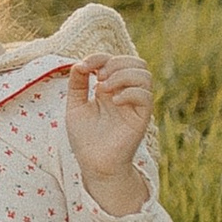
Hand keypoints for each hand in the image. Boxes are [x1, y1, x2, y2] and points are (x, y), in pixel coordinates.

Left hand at [63, 57, 153, 208]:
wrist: (93, 164)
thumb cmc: (85, 138)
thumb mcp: (75, 106)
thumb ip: (77, 83)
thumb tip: (80, 63)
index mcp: (111, 88)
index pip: (116, 60)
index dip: (100, 56)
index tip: (84, 67)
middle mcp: (126, 94)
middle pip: (137, 63)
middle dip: (115, 63)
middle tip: (98, 78)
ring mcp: (135, 105)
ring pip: (145, 75)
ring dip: (122, 75)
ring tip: (103, 89)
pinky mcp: (141, 119)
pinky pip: (146, 97)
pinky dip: (129, 93)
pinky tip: (112, 102)